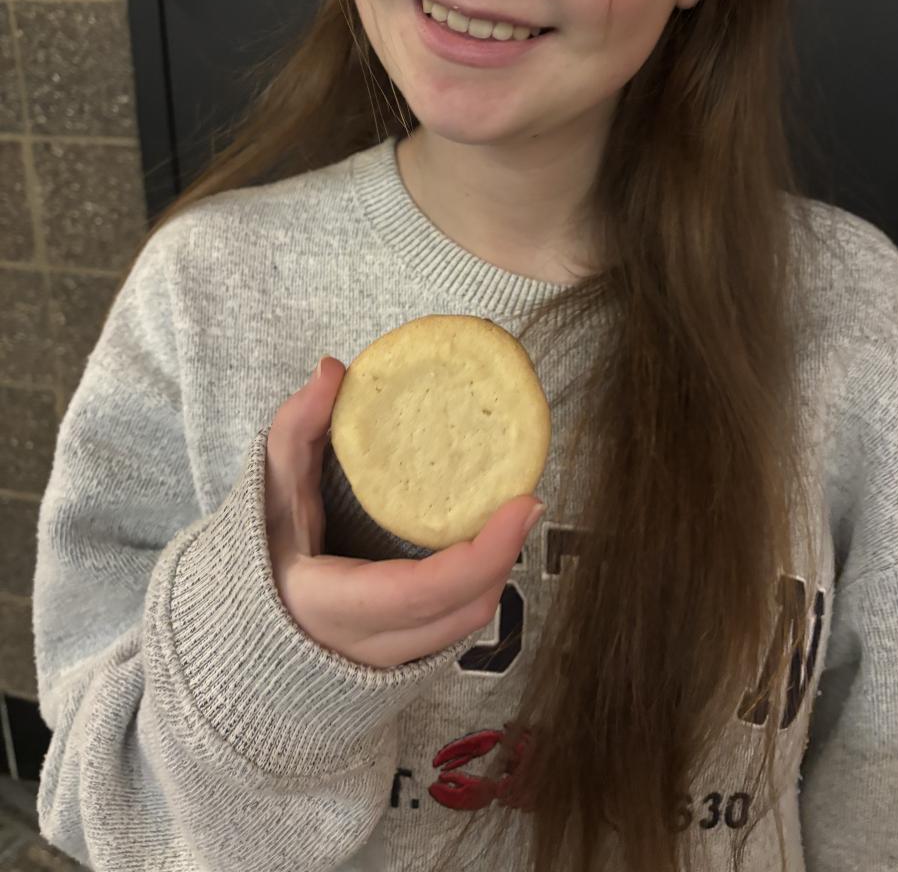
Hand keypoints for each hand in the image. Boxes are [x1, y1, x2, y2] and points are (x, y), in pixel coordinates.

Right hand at [264, 356, 544, 666]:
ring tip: (509, 517)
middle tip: (525, 499)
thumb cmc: (252, 554)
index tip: (523, 503)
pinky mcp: (395, 662)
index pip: (422, 591)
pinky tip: (481, 547)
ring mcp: (381, 663)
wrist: (236, 630)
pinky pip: (451, 629)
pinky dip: (475, 589)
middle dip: (503, 556)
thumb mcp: (268, 489)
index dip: (484, 553)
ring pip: (463, 625)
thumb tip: (333, 370)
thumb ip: (296, 428)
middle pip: (459, 610)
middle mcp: (361, 645)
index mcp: (328, 605)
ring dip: (495, 573)